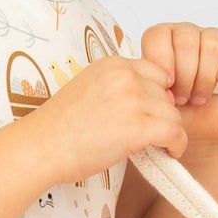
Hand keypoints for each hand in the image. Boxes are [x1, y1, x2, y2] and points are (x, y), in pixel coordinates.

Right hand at [21, 52, 189, 184]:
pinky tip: (170, 153)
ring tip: (157, 146)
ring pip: (173, 114)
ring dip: (168, 132)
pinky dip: (177, 145)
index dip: (155, 95)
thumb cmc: (57, 128)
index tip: (149, 114)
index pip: (156, 73)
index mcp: (112, 64)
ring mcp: (133, 100)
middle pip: (166, 94)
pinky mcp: (138, 126)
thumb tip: (146, 102)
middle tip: (150, 134)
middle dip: (160, 115)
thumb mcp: (87, 89)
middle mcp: (125, 76)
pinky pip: (175, 132)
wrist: (40, 148)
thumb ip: (115, 87)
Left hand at [138, 22, 217, 146]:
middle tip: (182, 98)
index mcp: (159, 41)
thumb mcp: (151, 100)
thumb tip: (159, 83)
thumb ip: (149, 84)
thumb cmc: (170, 113)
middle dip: (185, 76)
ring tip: (199, 98)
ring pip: (212, 45)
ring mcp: (212, 39)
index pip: (158, 36)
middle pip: (186, 41)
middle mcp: (185, 35)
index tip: (166, 86)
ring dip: (205, 77)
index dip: (162, 60)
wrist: (196, 131)